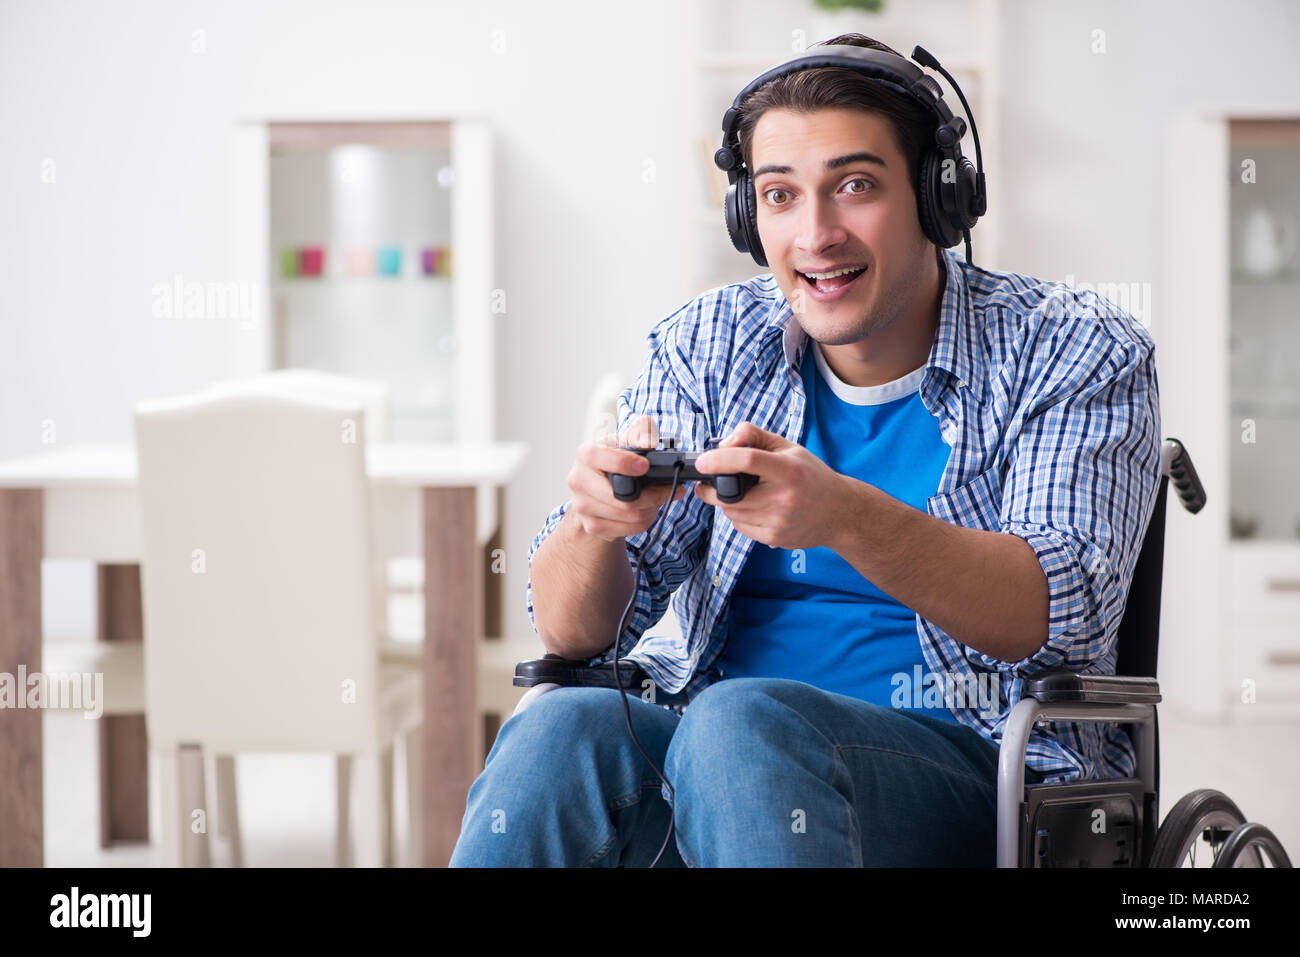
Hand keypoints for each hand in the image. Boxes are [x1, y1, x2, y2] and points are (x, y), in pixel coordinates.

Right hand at [566, 414, 687, 542]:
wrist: (595, 490)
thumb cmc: (613, 461)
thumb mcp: (626, 441)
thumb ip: (641, 432)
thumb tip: (650, 440)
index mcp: (585, 454)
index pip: (598, 457)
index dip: (623, 462)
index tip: (645, 465)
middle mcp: (578, 480)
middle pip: (621, 497)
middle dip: (653, 494)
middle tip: (673, 489)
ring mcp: (582, 506)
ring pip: (629, 515)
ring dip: (653, 508)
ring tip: (661, 498)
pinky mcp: (592, 526)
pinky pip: (629, 528)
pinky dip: (645, 521)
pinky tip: (649, 510)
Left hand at [694, 422, 847, 549]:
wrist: (839, 512)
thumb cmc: (810, 476)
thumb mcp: (787, 447)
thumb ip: (753, 435)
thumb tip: (722, 444)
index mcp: (788, 469)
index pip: (746, 460)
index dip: (718, 460)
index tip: (702, 462)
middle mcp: (784, 497)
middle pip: (730, 494)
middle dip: (711, 488)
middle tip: (707, 481)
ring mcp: (779, 521)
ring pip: (731, 513)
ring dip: (726, 502)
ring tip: (739, 493)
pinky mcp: (774, 537)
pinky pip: (740, 527)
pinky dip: (738, 517)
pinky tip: (752, 508)